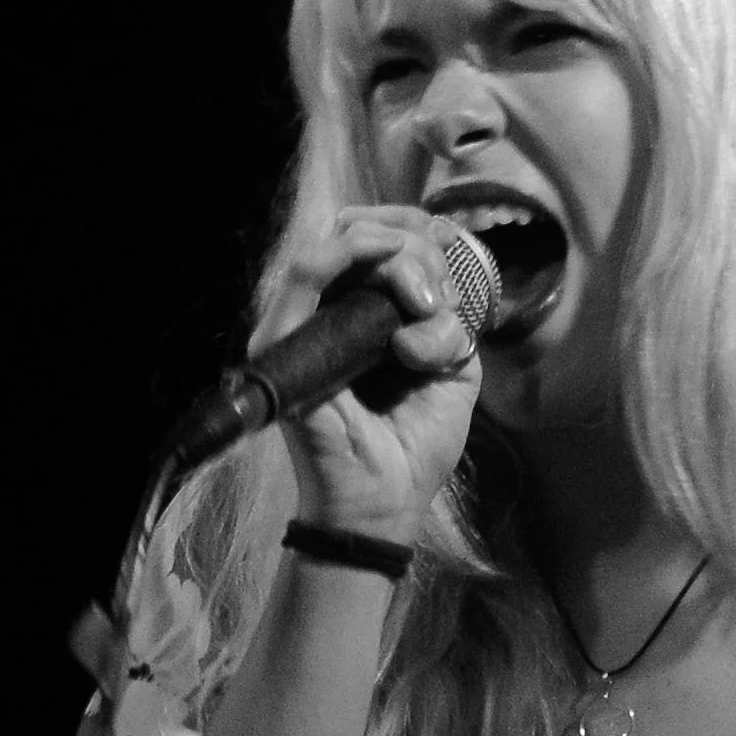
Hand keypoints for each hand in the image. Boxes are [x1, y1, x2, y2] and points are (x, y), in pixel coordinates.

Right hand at [256, 206, 486, 544]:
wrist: (386, 504)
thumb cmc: (412, 447)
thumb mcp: (453, 373)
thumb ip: (451, 322)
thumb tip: (439, 288)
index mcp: (358, 317)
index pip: (374, 239)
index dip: (417, 232)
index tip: (451, 257)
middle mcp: (324, 313)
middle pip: (361, 231)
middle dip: (417, 249)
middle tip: (440, 301)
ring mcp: (299, 324)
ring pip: (343, 242)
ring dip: (399, 257)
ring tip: (426, 304)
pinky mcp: (282, 341)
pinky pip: (307, 272)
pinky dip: (352, 252)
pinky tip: (389, 256)